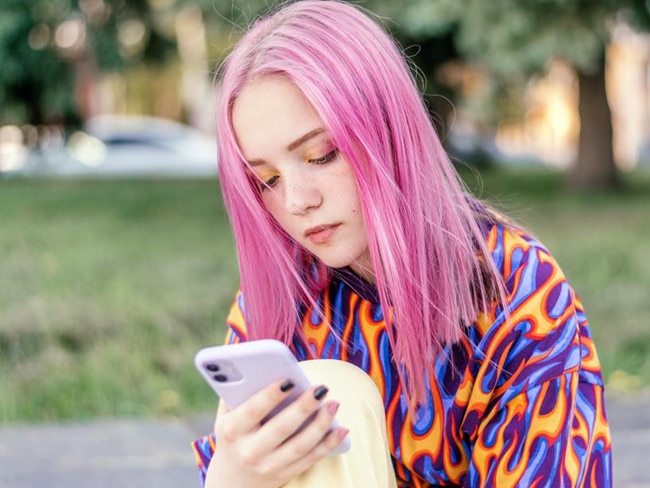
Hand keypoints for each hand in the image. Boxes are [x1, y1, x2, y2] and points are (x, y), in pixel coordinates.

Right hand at [204, 378, 348, 487]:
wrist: (232, 480)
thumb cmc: (233, 436)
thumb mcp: (226, 416)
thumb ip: (236, 392)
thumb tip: (257, 364)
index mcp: (231, 431)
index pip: (253, 410)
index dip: (271, 395)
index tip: (289, 379)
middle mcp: (249, 451)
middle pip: (281, 428)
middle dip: (303, 407)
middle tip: (321, 388)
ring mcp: (268, 466)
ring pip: (299, 446)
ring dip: (320, 424)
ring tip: (334, 404)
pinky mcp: (284, 475)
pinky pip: (310, 459)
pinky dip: (328, 445)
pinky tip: (342, 429)